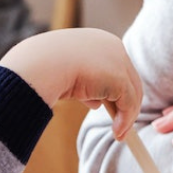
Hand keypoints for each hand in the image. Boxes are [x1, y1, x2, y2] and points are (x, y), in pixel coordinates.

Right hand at [0, 28, 142, 140]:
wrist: (41, 65)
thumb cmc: (45, 68)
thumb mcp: (68, 76)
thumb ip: (86, 87)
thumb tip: (97, 103)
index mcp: (98, 40)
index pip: (115, 67)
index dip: (115, 89)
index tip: (110, 107)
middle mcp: (112, 47)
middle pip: (128, 79)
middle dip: (125, 104)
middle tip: (121, 125)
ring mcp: (118, 61)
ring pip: (131, 92)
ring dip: (127, 115)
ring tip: (120, 132)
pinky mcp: (120, 79)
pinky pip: (129, 104)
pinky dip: (125, 120)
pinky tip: (117, 132)